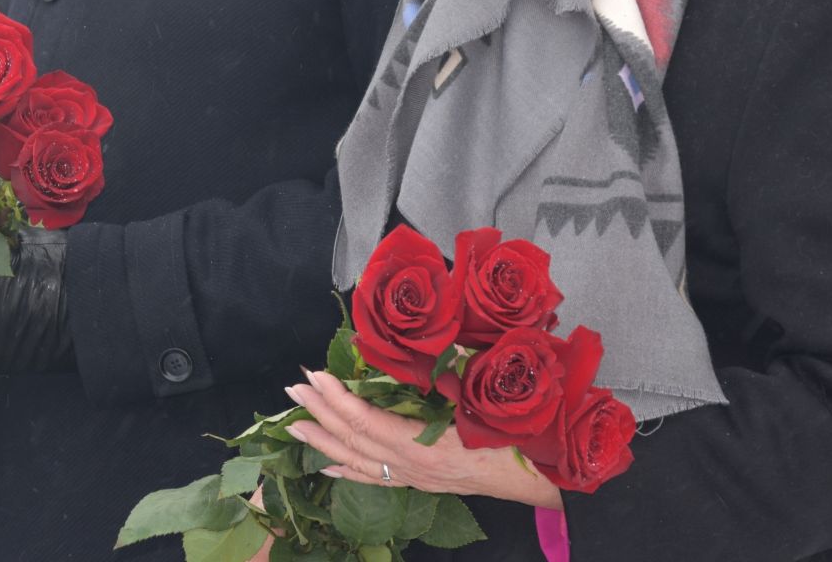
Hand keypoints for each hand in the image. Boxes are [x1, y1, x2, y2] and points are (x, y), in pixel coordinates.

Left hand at [284, 369, 559, 509]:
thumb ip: (445, 374)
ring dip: (324, 441)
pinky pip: (374, 480)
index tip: (316, 374)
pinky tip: (325, 466)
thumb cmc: (513, 436)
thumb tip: (415, 347)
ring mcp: (414, 479)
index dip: (337, 398)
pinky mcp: (419, 484)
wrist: (537, 477)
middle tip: (295, 389)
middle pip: (354, 440)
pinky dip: (346, 471)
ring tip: (294, 426)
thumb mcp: (480, 398)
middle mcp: (412, 467)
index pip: (366, 420)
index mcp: (423, 445)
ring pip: (357, 462)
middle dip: (321, 413)